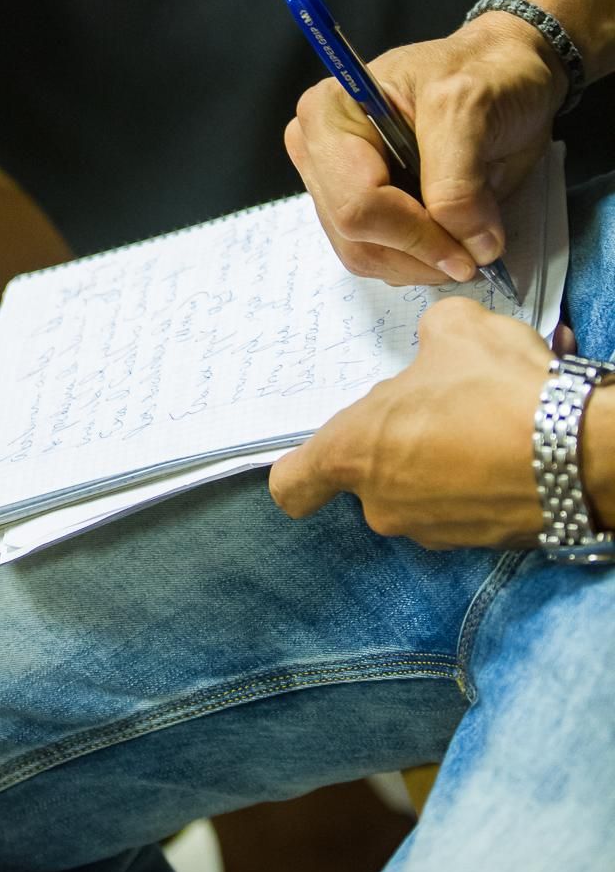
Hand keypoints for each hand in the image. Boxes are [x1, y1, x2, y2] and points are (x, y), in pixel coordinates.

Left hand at [269, 299, 551, 548]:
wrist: (578, 450)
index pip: (292, 485)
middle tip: (441, 404)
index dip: (300, 470)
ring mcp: (433, 531)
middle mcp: (383, 504)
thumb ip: (426, 338)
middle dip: (399, 441)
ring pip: (422, 488)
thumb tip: (435, 348)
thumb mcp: (452, 327)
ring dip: (444, 458)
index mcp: (355, 452)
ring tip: (489, 417)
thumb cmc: (496, 389)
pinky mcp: (481, 544)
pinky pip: (467, 504)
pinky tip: (515, 441)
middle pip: (371, 474)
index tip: (319, 455)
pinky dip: (481, 478)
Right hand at [284, 15, 567, 286]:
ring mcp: (334, 183)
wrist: (505, 74)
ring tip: (466, 238)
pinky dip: (418, 260)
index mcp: (330, 113)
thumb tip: (469, 246)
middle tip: (475, 252)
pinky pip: (377, 257)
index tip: (470, 251)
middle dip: (419, 254)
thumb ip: (460, 179)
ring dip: (421, 262)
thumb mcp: (473, 108)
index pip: (358, 202)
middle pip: (354, 237)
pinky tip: (448, 233)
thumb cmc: (486, 74)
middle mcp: (319, 150)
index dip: (415, 236)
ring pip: (364, 256)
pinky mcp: (354, 209)